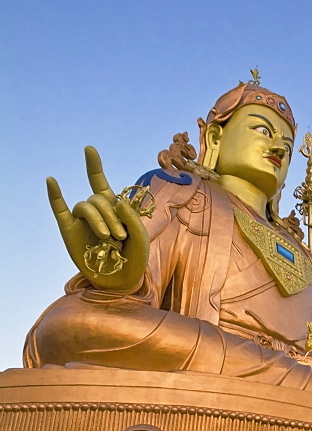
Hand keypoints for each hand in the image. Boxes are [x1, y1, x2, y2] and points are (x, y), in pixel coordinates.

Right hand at [47, 146, 149, 292]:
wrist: (122, 281)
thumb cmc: (134, 257)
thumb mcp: (141, 237)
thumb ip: (132, 217)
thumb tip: (116, 201)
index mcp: (112, 208)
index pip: (99, 182)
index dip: (93, 165)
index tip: (88, 149)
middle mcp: (95, 211)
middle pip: (98, 198)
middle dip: (111, 214)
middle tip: (120, 236)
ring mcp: (81, 221)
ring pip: (86, 206)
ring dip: (98, 218)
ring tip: (108, 237)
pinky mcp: (69, 232)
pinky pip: (60, 210)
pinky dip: (55, 195)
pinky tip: (52, 181)